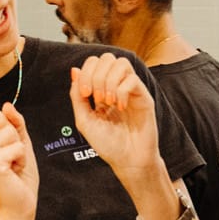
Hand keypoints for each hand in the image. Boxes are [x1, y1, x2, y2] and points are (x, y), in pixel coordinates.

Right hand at [0, 102, 38, 219]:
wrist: (19, 205)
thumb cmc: (19, 176)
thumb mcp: (19, 142)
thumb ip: (14, 122)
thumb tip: (6, 105)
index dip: (9, 128)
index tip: (7, 149)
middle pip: (1, 119)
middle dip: (15, 138)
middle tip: (11, 159)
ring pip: (10, 132)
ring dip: (19, 150)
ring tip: (12, 165)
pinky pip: (17, 146)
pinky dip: (22, 159)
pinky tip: (13, 171)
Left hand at [70, 54, 160, 186]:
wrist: (128, 162)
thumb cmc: (108, 145)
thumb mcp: (85, 121)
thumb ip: (77, 97)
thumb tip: (74, 70)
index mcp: (102, 89)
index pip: (94, 63)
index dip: (86, 73)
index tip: (85, 95)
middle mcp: (117, 86)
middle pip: (107, 58)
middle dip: (96, 76)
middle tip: (96, 99)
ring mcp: (132, 90)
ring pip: (121, 63)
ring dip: (109, 81)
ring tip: (108, 102)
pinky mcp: (144, 97)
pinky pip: (132, 79)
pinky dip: (122, 91)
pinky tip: (120, 107)